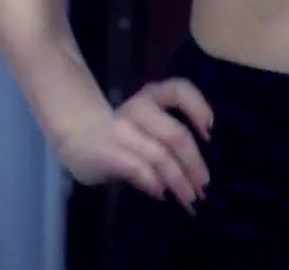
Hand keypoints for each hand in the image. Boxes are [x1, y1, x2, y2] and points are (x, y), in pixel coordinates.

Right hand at [55, 78, 215, 214]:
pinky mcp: (108, 151)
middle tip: (205, 187)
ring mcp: (122, 129)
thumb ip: (171, 138)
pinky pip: (139, 168)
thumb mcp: (148, 124)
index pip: (179, 90)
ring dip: (179, 181)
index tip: (211, 133)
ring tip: (189, 199)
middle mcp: (139, 108)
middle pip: (175, 134)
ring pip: (160, 156)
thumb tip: (199, 172)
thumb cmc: (123, 132)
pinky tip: (163, 194)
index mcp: (152, 96)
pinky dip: (154, 183)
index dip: (199, 108)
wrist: (76, 134)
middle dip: (194, 164)